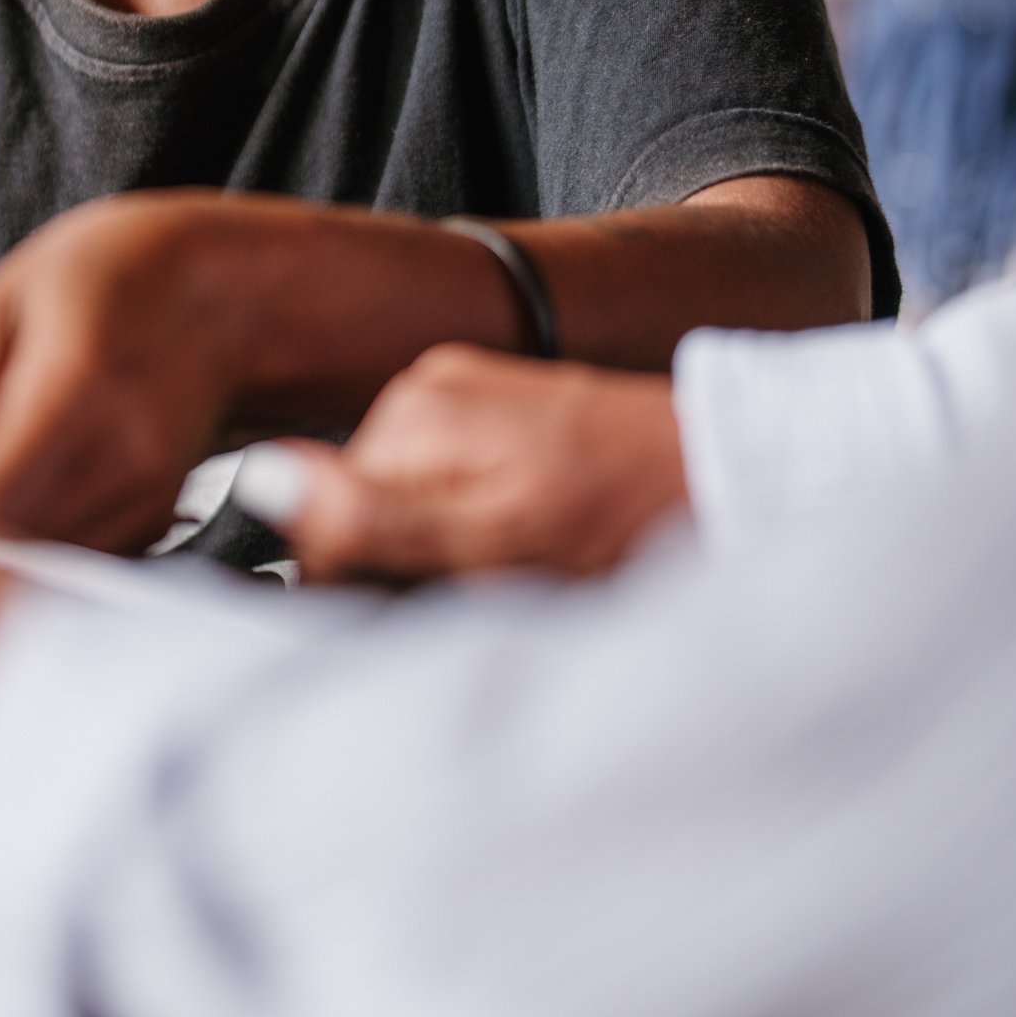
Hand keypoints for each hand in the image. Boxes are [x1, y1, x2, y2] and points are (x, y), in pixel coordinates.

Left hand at [0, 192, 273, 549]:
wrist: (225, 297)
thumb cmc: (105, 279)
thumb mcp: (5, 306)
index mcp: (78, 379)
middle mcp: (126, 449)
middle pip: (10, 542)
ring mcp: (151, 490)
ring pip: (43, 565)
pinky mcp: (160, 516)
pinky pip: (78, 560)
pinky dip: (42, 544)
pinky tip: (34, 497)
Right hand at [248, 347, 691, 584]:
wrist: (750, 475)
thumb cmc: (642, 520)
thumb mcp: (501, 541)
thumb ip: (379, 520)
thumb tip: (265, 482)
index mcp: (411, 414)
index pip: (325, 528)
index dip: (367, 596)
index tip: (430, 623)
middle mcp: (426, 392)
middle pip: (367, 517)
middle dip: (412, 576)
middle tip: (497, 600)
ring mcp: (468, 397)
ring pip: (410, 511)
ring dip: (451, 561)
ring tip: (532, 570)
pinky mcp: (506, 410)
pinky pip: (454, 492)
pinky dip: (485, 535)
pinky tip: (542, 545)